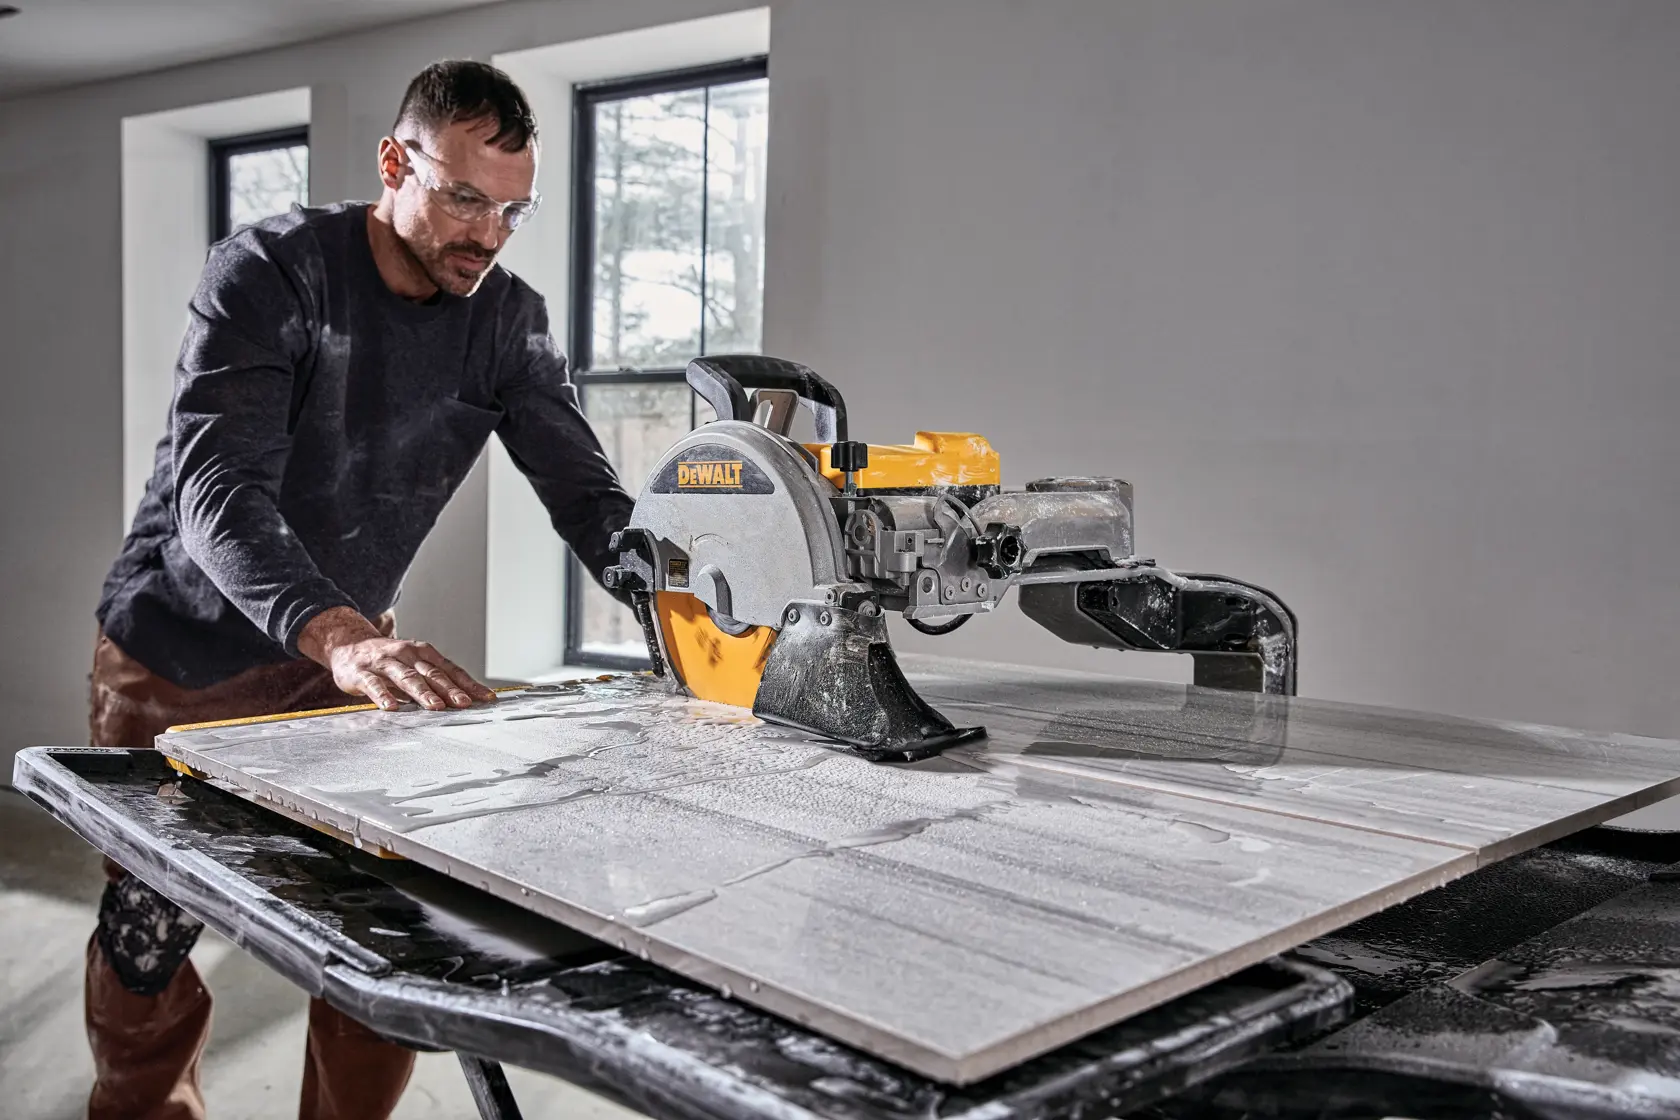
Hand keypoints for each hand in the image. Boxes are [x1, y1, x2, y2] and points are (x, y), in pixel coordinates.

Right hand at [298, 607, 496, 711]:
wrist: (348, 645)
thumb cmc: (388, 660)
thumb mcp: (413, 666)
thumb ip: (434, 682)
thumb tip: (464, 700)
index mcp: (424, 653)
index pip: (451, 670)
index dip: (469, 684)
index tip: (486, 698)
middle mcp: (407, 654)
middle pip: (432, 673)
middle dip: (450, 689)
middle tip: (464, 704)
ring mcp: (385, 662)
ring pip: (407, 677)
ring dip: (422, 692)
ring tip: (435, 706)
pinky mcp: (362, 672)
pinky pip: (374, 685)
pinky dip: (383, 695)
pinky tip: (391, 707)